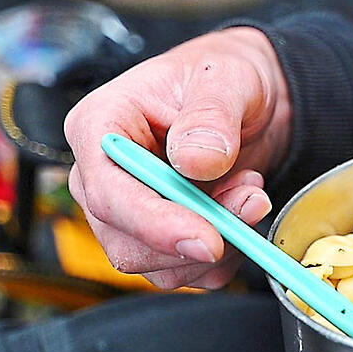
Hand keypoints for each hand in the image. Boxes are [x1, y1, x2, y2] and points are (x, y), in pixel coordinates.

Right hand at [64, 27, 290, 288]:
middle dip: (200, 235)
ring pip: (163, 266)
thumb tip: (196, 161)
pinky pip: (193, 272)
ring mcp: (134, 213)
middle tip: (251, 199)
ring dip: (221, 243)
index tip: (208, 239)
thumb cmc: (224, 79)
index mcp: (101, 129)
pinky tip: (243, 212)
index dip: (155, 225)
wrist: (251, 102)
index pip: (108, 194)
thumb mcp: (225, 79)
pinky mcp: (166, 237)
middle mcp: (106, 178)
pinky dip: (230, 255)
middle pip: (129, 243)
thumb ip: (211, 116)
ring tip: (251, 191)